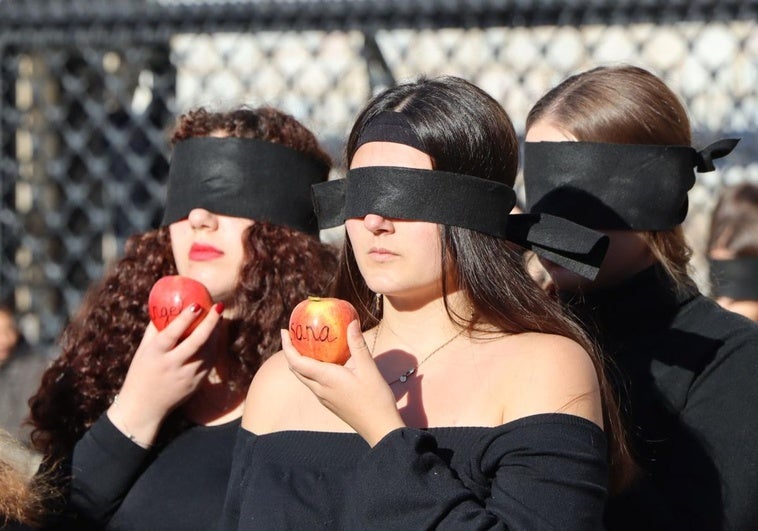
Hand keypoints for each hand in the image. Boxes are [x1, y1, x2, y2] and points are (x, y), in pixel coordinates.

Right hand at [107, 302, 222, 446]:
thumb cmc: (141, 372)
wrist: (143, 408)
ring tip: (218, 317)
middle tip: (219, 307)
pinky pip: (210, 362)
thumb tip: (166, 306)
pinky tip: (216, 335)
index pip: (171, 334)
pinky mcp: (196, 384)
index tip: (196, 305)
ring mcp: (186, 377)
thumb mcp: (143, 351)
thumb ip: (155, 330)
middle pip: (196, 343)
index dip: (184, 319)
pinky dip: (215, 346)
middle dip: (210, 323)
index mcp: (156, 355)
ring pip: (208, 352)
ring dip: (216, 333)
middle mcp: (172, 366)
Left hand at [283, 320, 404, 446]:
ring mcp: (324, 398)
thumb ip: (357, 344)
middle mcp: (319, 389)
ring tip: (307, 346)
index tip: (284, 331)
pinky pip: (314, 383)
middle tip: (294, 335)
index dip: (287, 346)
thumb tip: (351, 322)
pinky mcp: (330, 402)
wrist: (379, 427)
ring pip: (304, 378)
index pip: (296, 362)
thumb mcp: (368, 368)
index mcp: (325, 378)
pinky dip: (311, 370)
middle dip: (291, 352)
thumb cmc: (375, 398)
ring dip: (300, 361)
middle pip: (296, 370)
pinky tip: (325, 363)